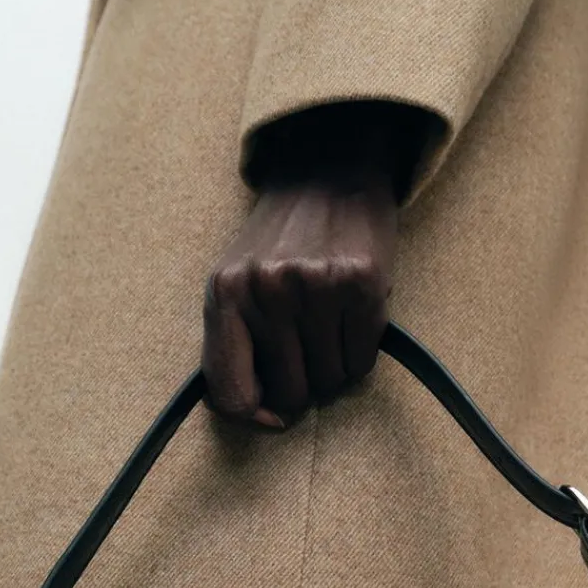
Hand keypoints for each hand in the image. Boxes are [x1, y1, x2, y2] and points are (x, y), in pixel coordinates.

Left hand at [201, 169, 396, 428]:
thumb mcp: (236, 281)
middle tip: (309, 356)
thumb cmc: (279, 240)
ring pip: (330, 381)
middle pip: (290, 393)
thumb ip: (235, 342)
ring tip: (330, 332)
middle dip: (303, 387)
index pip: (230, 393)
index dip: (252, 418)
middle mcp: (267, 290)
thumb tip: (258, 414)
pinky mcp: (361, 283)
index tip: (272, 416)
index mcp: (226, 294)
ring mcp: (315, 286)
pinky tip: (353, 321)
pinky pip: (362, 360)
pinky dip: (360, 353)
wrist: (326, 170)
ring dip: (334, 370)